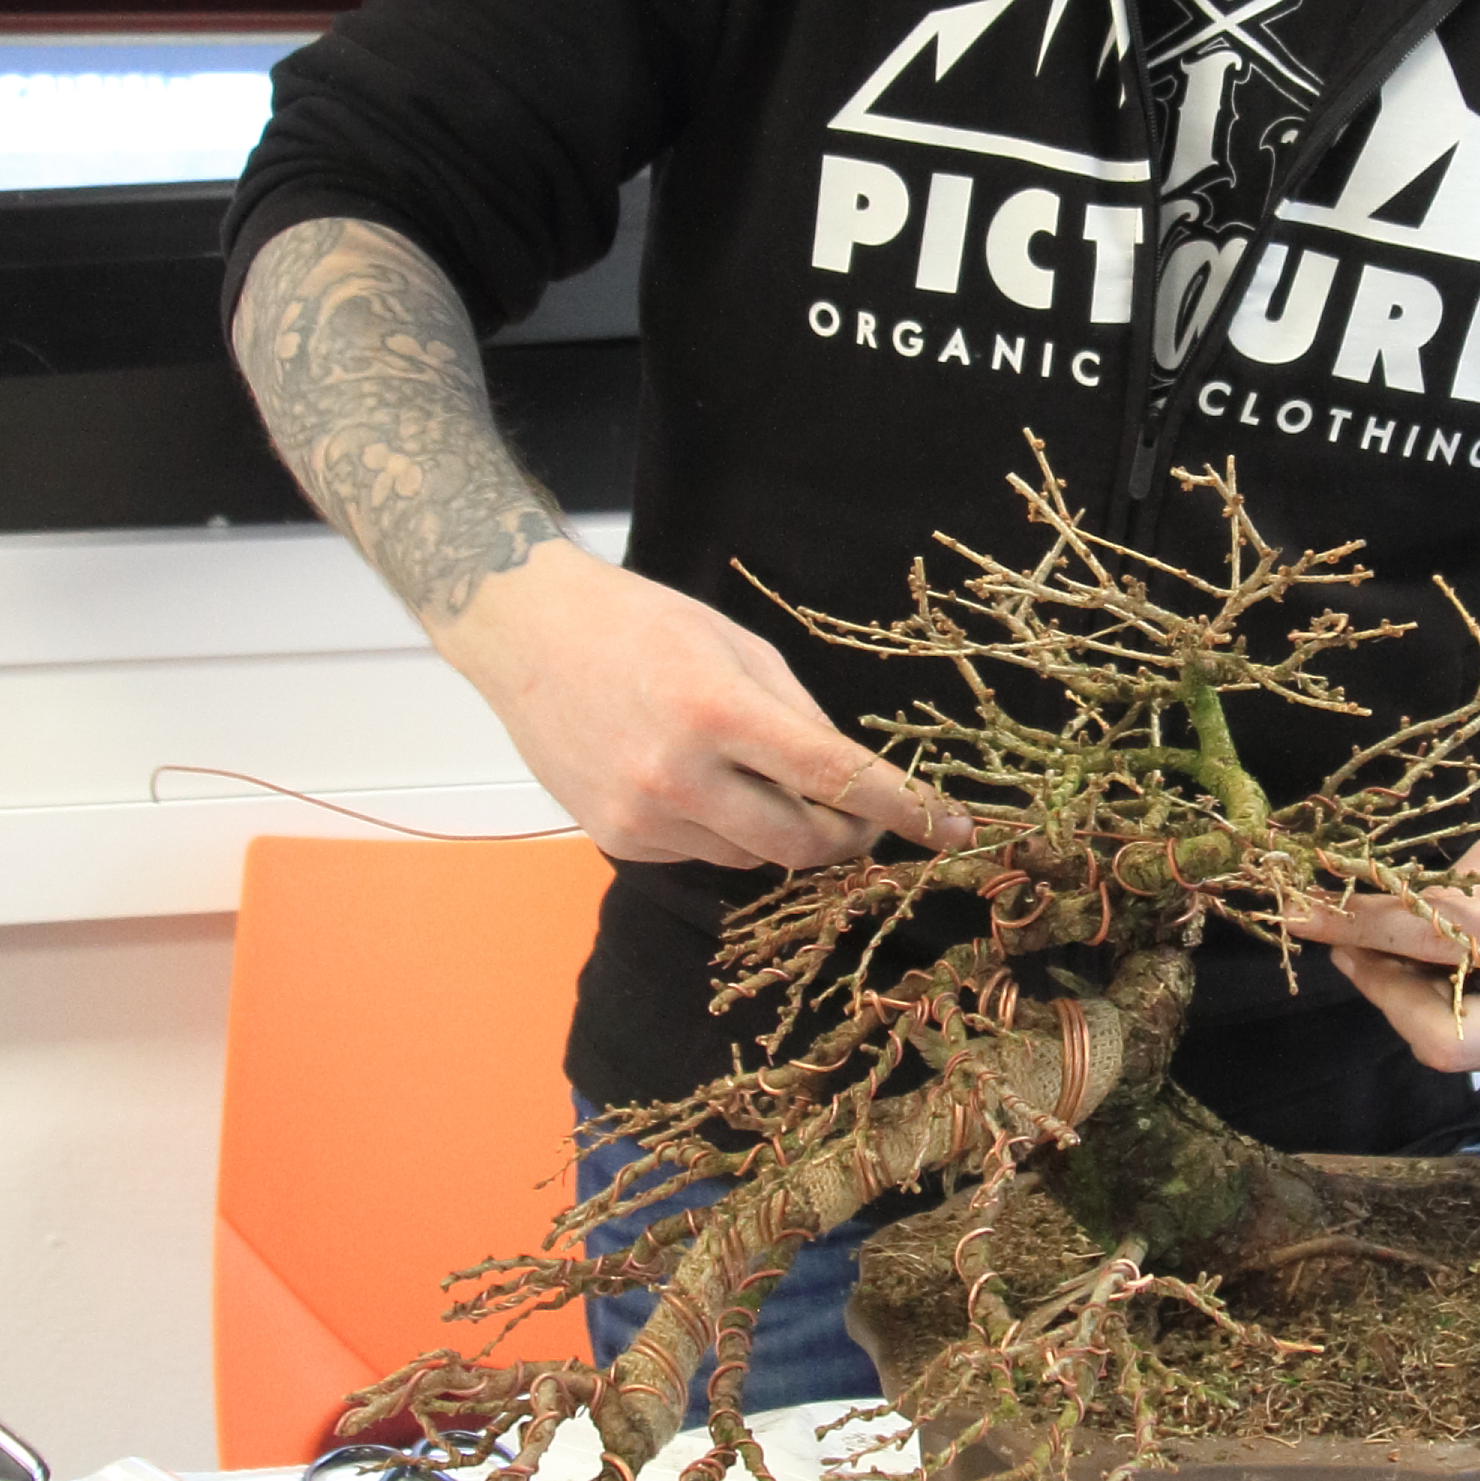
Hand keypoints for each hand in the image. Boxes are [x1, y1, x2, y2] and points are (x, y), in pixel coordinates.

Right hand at [430, 536, 971, 872]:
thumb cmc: (640, 624)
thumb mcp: (737, 647)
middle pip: (801, 843)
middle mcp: (678, 776)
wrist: (525, 634)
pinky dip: (723, 830)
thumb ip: (799, 717)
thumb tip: (853, 781)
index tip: (954, 828)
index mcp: (719, 710)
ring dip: (780, 829)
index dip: (906, 808)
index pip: (836, 777)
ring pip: (752, 856)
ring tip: (759, 775)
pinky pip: (701, 854)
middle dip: (850, 836)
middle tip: (867, 815)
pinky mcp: (617, 840)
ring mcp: (642, 817)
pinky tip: (700, 781)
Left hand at [1313, 809, 1479, 1091]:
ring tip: (1406, 956)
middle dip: (1379, 994)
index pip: (1430, 937)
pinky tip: (1463, 982)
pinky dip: (1457, 1015)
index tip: (1297, 909)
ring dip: (1412, 1001)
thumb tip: (1371, 917)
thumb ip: (1449, 891)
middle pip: (1436, 1037)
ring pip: (1454, 1049)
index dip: (1355, 923)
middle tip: (1351, 951)